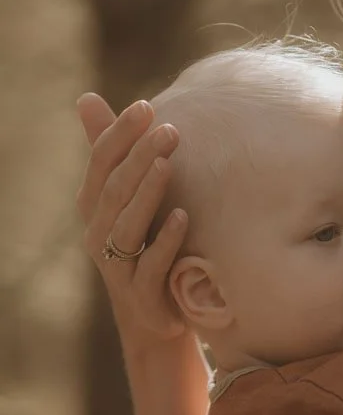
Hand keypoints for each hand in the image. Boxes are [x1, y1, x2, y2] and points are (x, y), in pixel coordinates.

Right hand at [76, 92, 189, 346]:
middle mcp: (98, 235)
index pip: (100, 163)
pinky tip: (184, 218)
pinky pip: (150, 267)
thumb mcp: (128, 200)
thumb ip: (113, 154)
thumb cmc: (144, 248)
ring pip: (126, 226)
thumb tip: (86, 97)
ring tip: (169, 164)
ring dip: (148, 193)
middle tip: (170, 131)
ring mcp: (117, 268)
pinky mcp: (141, 296)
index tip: (146, 106)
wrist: (157, 317)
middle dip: (140, 158)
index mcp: (94, 208)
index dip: (119, 135)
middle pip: (114, 190)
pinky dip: (166, 242)